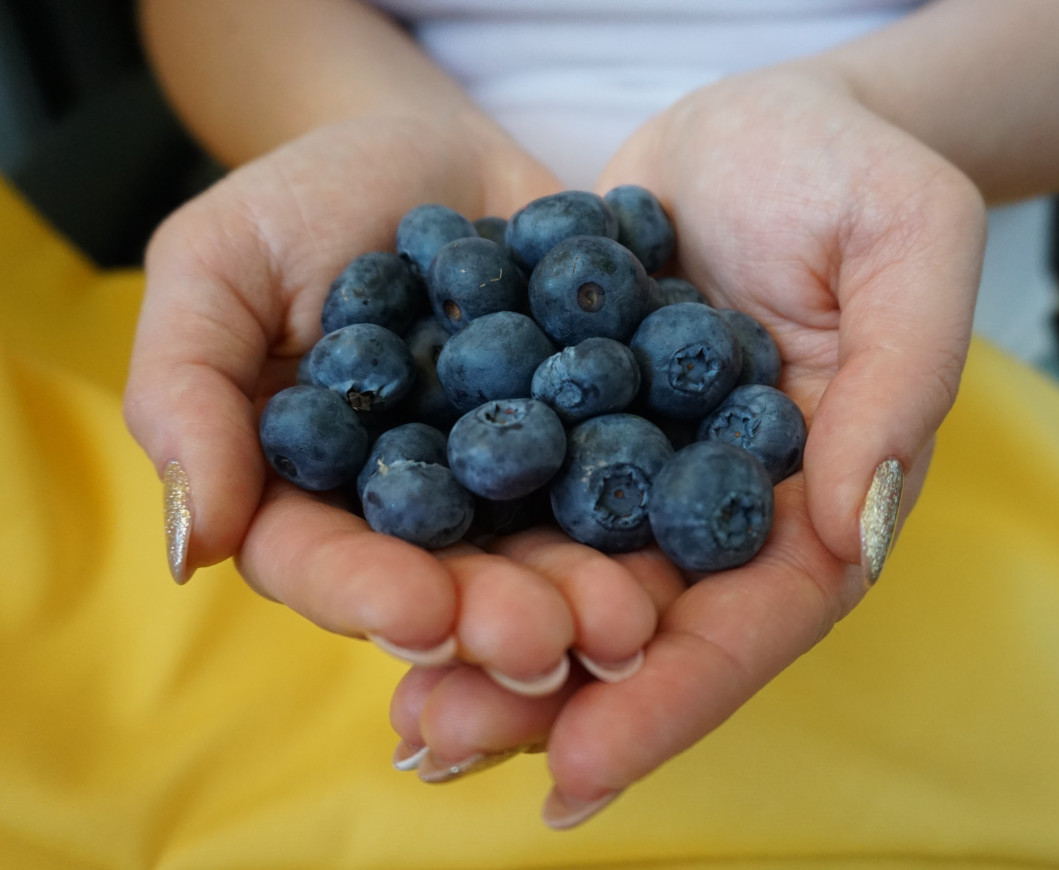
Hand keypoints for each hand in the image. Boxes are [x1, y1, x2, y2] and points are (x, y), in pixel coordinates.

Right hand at [124, 113, 662, 689]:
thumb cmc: (305, 200)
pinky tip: (688, 535)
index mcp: (310, 492)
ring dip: (584, 592)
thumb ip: (187, 390)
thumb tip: (189, 547)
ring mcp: (510, 483)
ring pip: (543, 553)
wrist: (434, 149)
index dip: (368, 593)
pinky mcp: (588, 440)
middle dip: (494, 616)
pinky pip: (625, 479)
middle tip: (548, 642)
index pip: (323, 562)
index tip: (420, 614)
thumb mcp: (219, 265)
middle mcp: (415, 509)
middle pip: (446, 582)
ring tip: (628, 620)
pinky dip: (653, 510)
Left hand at [387, 66, 985, 827]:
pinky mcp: (572, 423)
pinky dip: (450, 545)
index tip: (578, 772)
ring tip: (398, 710)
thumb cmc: (853, 172)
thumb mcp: (910, 243)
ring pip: (562, 582)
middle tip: (438, 743)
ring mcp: (638, 472)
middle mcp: (720, 511)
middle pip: (640, 630)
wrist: (761, 121)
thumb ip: (898, 384)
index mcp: (817, 501)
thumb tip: (858, 532)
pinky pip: (511, 496)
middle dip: (544, 696)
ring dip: (480, 647)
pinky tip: (381, 586)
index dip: (669, 700)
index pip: (752, 625)